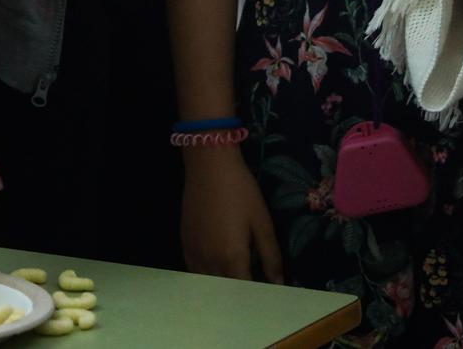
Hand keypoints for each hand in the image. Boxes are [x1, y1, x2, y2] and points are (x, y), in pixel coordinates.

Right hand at [180, 149, 283, 282]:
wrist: (209, 166)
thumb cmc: (241, 191)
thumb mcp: (262, 221)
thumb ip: (270, 255)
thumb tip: (278, 283)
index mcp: (231, 258)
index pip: (245, 291)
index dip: (257, 295)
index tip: (267, 292)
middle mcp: (209, 262)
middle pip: (224, 292)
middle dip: (240, 293)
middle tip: (254, 283)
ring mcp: (193, 254)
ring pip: (207, 284)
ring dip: (222, 287)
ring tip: (237, 276)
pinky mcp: (184, 245)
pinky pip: (194, 272)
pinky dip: (206, 275)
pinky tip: (217, 267)